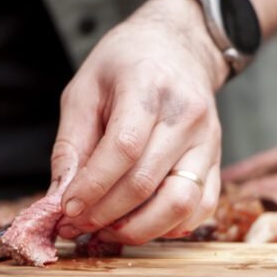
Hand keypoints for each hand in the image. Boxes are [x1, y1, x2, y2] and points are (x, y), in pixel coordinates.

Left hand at [53, 0, 224, 243]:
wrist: (178, 46)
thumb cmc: (125, 65)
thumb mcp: (85, 90)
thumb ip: (71, 144)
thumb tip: (59, 196)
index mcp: (148, 86)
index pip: (124, 148)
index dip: (93, 186)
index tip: (66, 208)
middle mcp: (186, 115)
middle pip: (146, 182)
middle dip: (105, 214)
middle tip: (76, 226)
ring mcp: (208, 140)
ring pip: (179, 203)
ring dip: (138, 229)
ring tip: (107, 230)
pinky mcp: (217, 159)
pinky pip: (201, 207)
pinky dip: (169, 227)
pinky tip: (140, 223)